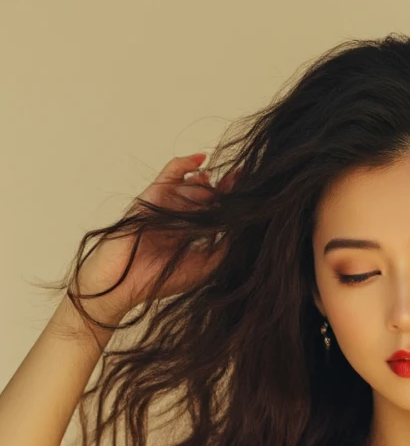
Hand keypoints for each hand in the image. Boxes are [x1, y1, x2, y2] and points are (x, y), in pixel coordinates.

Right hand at [74, 153, 230, 317]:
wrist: (123, 284)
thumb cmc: (158, 281)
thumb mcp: (202, 267)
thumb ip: (221, 248)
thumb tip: (240, 226)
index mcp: (189, 233)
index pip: (213, 210)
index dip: (230, 198)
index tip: (251, 187)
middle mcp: (178, 217)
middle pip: (206, 193)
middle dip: (224, 187)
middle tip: (238, 181)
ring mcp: (164, 205)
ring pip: (193, 184)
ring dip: (207, 187)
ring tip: (211, 194)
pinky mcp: (151, 197)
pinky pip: (170, 174)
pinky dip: (185, 164)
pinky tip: (202, 160)